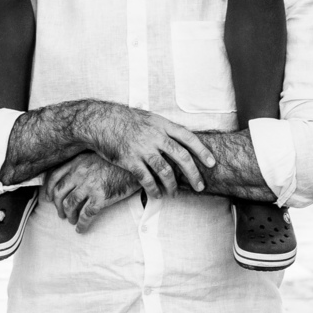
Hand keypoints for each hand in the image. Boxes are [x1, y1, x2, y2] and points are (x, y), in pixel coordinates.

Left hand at [44, 152, 138, 232]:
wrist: (136, 165)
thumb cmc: (117, 161)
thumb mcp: (96, 155)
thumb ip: (82, 163)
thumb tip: (71, 176)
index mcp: (77, 162)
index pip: (54, 177)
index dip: (48, 189)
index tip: (47, 198)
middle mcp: (79, 173)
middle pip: (59, 193)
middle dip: (57, 206)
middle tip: (60, 213)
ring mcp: (89, 185)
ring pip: (70, 205)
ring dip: (68, 216)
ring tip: (71, 221)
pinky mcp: (101, 197)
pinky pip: (86, 215)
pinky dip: (81, 224)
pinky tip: (81, 229)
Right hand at [80, 102, 214, 198]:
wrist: (100, 121)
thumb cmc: (123, 119)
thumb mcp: (147, 118)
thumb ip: (162, 128)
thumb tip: (178, 138)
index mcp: (161, 124)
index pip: (188, 138)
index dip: (202, 151)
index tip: (212, 163)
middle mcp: (155, 136)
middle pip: (181, 157)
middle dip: (193, 174)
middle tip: (200, 186)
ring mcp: (142, 148)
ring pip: (165, 171)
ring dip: (173, 185)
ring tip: (174, 193)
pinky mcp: (130, 160)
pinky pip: (146, 178)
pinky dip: (154, 189)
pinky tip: (157, 195)